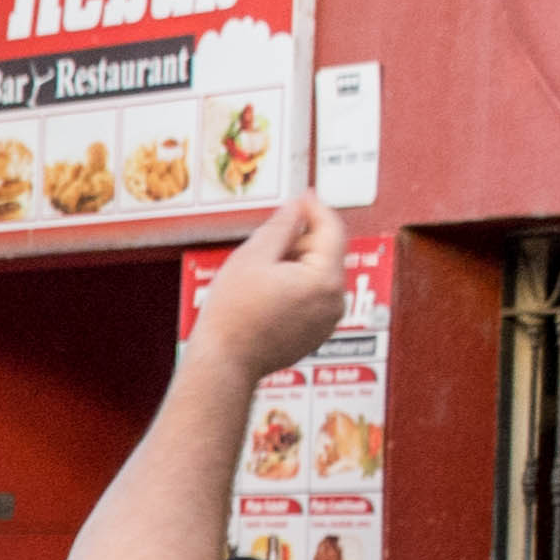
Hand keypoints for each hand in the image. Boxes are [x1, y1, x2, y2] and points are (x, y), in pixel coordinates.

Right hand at [181, 195, 353, 384]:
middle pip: (325, 253)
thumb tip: (298, 207)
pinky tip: (265, 298)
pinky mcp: (316, 333)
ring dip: (294, 267)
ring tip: (259, 280)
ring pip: (317, 275)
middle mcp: (335, 301)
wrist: (223, 362)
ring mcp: (327, 320)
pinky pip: (311, 297)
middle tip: (262, 251)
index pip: (332, 229)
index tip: (301, 197)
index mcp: (325, 280)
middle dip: (298, 244)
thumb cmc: (232, 315)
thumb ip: (282, 225)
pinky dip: (294, 289)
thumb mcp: (253, 256)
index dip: (314, 208)